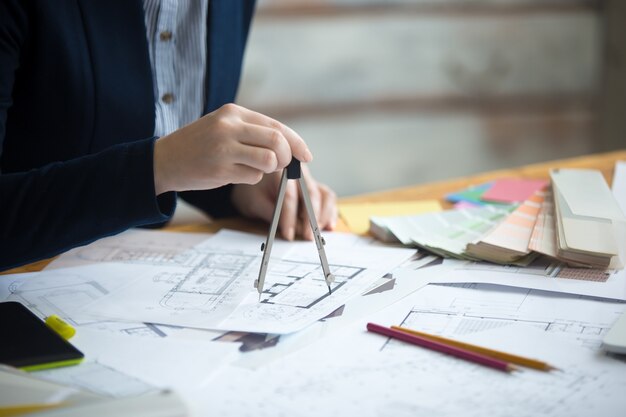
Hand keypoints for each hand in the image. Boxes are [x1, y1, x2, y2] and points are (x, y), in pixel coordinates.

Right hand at [153, 103, 312, 194]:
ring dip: (269, 170)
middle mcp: (229, 127)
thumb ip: (254, 132)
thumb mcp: (224, 127)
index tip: (306, 155)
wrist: (164, 160)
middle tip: (281, 165)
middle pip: (277, 141)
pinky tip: (233, 174)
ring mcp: (224, 148)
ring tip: (253, 168)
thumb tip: (291, 147)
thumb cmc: (199, 145)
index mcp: (233, 112)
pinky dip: (251, 178)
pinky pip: (253, 177)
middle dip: (287, 157)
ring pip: (269, 160)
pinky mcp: (220, 170)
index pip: (276, 126)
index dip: (297, 142)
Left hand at [231, 165, 337, 240]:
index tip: (288, 234)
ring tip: (318, 231)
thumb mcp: (253, 203)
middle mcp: (299, 172)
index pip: (288, 195)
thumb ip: (271, 214)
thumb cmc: (252, 191)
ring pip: (324, 194)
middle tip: (308, 236)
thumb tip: (291, 229)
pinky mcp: (316, 188)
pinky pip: (328, 198)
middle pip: (311, 193)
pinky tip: (329, 226)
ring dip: (323, 215)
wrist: (252, 178)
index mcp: (280, 171)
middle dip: (310, 218)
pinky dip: (330, 212)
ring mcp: (309, 180)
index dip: (289, 216)